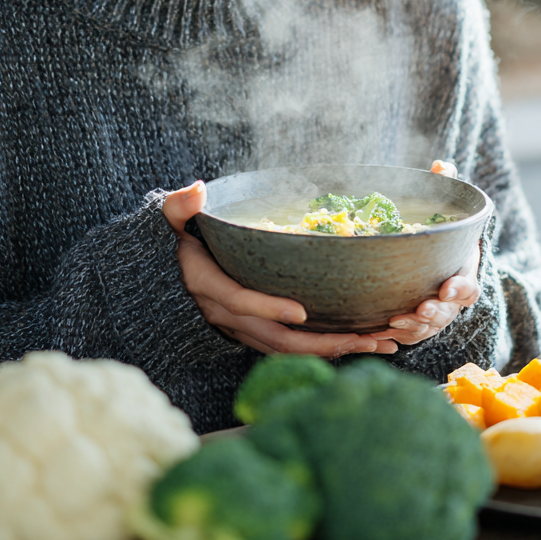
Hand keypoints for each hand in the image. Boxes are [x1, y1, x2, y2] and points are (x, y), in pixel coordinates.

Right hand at [162, 182, 398, 357]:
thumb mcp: (172, 217)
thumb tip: (197, 189)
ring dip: (332, 349)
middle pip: (275, 338)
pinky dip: (324, 348)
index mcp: (208, 284)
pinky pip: (290, 346)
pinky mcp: (254, 331)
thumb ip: (182, 205)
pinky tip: (359, 341)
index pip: (240, 301)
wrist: (164, 274)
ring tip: (377, 342)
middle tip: (365, 338)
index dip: (268, 309)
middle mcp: (225, 314)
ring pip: (287, 348)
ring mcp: (241, 327)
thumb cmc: (177, 238)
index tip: (301, 312)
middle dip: (321, 343)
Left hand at [371, 157, 477, 345]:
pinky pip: (405, 336)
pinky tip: (374, 332)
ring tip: (394, 321)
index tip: (447, 286)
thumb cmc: (438, 233)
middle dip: (435, 312)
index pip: (469, 288)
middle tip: (420, 308)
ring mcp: (433, 316)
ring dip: (412, 326)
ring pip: (426, 328)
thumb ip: (446, 187)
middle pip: (447, 313)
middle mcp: (450, 301)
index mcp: (462, 274)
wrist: (431, 260)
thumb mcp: (446, 209)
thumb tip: (442, 165)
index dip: (460, 288)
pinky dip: (392, 337)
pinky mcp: (413, 326)